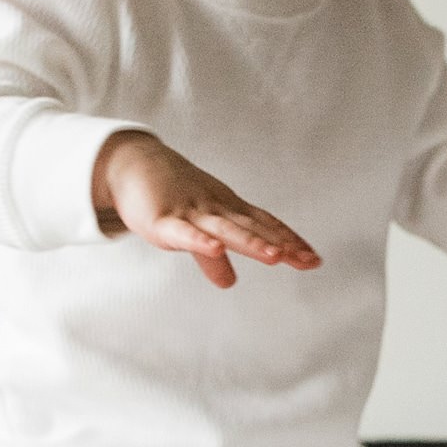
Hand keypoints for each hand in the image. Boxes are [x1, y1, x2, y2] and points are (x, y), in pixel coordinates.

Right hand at [92, 131, 320, 288]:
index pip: (265, 225)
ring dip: (251, 242)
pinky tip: (217, 247)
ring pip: (226, 229)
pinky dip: (201, 240)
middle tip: (307, 260)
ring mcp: (191, 212)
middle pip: (253, 228)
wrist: (133, 163)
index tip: (313, 259)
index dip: (289, 240)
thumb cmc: (169, 194)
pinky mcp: (163, 219)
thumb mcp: (195, 229)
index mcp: (227, 210)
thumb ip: (212, 258)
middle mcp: (216, 209)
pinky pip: (184, 232)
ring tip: (276, 256)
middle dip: (282, 243)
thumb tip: (229, 283)